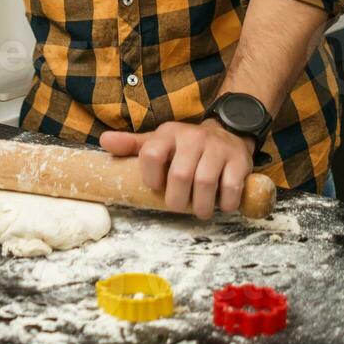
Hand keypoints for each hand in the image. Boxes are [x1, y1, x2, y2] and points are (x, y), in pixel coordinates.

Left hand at [101, 120, 256, 219]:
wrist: (227, 132)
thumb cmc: (185, 146)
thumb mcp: (158, 141)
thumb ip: (132, 145)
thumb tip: (104, 142)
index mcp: (168, 134)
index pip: (151, 154)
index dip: (150, 177)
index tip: (156, 188)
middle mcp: (192, 137)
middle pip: (180, 175)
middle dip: (177, 200)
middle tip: (179, 207)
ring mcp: (217, 147)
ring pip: (205, 182)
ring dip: (201, 205)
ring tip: (200, 211)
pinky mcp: (239, 159)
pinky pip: (231, 186)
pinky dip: (225, 203)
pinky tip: (221, 205)